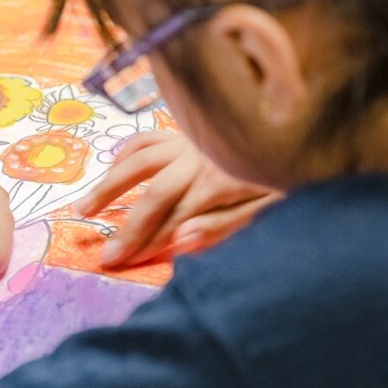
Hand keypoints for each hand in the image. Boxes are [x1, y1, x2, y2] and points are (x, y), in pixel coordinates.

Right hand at [75, 131, 282, 266]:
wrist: (304, 123)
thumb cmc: (294, 171)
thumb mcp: (271, 206)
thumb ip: (225, 224)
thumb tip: (180, 240)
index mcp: (218, 182)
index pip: (172, 219)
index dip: (146, 243)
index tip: (120, 264)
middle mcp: (196, 159)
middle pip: (151, 195)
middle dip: (126, 228)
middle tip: (103, 255)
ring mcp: (189, 140)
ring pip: (139, 161)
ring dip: (109, 186)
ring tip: (83, 209)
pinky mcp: (189, 128)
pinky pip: (149, 136)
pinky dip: (128, 150)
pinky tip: (113, 164)